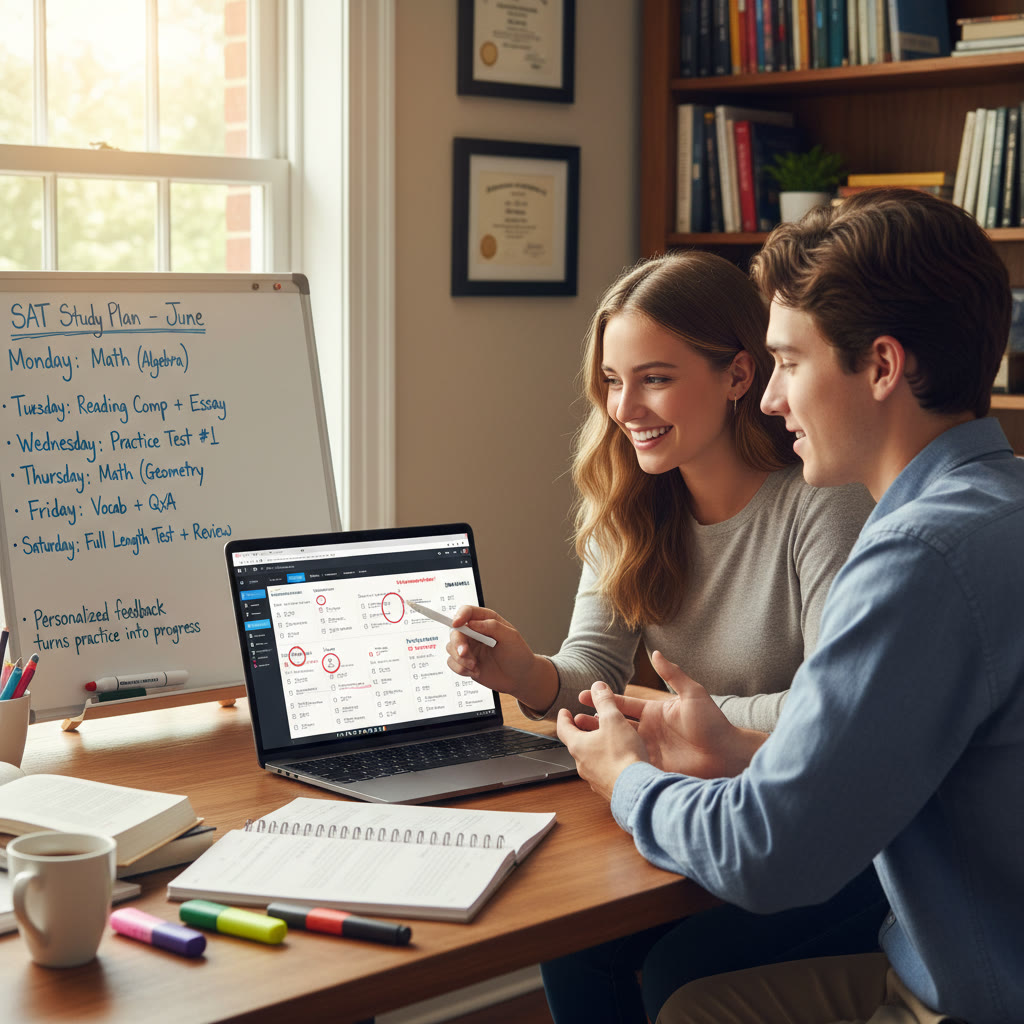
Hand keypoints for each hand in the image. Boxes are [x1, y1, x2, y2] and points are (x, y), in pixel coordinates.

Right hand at [444, 605, 556, 711]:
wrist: (520, 678)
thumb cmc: (518, 654)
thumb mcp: (510, 637)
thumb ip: (492, 626)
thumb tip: (472, 623)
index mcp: (486, 620)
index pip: (467, 612)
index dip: (460, 615)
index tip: (457, 624)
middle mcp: (475, 632)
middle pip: (455, 631)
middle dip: (457, 643)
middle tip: (465, 653)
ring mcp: (469, 648)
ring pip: (451, 648)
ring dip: (460, 659)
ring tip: (475, 666)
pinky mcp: (465, 662)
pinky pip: (452, 663)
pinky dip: (461, 669)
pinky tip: (475, 671)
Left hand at [555, 681, 647, 801]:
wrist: (637, 790)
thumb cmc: (623, 755)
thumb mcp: (614, 720)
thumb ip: (605, 702)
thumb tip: (598, 686)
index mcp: (578, 746)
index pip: (564, 729)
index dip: (563, 718)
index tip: (564, 711)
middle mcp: (582, 765)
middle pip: (578, 744)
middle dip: (582, 731)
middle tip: (585, 722)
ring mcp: (595, 779)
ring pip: (592, 758)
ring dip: (597, 747)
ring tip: (606, 738)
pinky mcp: (609, 789)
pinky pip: (605, 771)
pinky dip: (609, 761)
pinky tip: (621, 760)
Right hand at [577, 651, 764, 778]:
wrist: (728, 755)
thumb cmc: (714, 724)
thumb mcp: (692, 694)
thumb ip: (672, 674)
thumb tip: (656, 654)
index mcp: (655, 712)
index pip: (622, 704)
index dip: (603, 700)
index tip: (583, 694)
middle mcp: (649, 731)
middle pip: (614, 725)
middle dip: (593, 722)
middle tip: (572, 719)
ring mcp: (650, 751)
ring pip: (617, 745)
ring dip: (599, 742)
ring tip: (578, 740)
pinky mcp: (654, 768)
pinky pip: (630, 764)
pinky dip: (614, 763)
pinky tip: (599, 763)